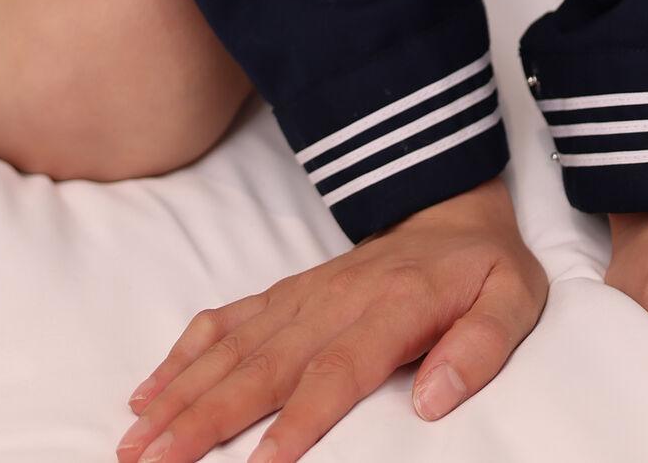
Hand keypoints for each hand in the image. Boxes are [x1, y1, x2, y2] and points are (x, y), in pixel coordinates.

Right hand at [114, 175, 545, 462]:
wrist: (452, 209)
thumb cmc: (484, 272)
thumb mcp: (513, 302)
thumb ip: (479, 350)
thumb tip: (434, 401)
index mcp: (392, 308)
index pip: (335, 373)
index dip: (297, 422)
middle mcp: (333, 300)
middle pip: (262, 367)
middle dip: (203, 420)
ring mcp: (301, 294)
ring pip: (230, 348)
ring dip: (179, 395)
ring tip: (134, 442)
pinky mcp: (284, 293)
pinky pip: (225, 321)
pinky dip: (183, 356)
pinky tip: (148, 392)